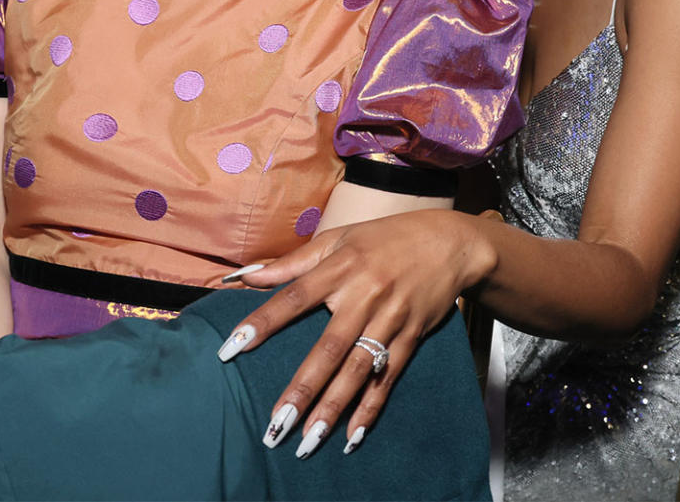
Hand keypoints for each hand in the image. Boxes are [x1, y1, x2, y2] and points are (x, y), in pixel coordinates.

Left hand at [216, 209, 492, 456]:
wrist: (449, 242)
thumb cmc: (384, 238)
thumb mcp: (339, 238)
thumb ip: (292, 262)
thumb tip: (246, 276)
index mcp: (341, 266)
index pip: (294, 297)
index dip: (262, 322)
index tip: (230, 349)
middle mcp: (364, 294)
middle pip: (329, 347)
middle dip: (302, 388)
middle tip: (275, 424)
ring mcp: (390, 317)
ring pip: (358, 369)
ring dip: (333, 408)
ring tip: (308, 441)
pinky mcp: (412, 335)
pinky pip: (389, 377)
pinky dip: (371, 407)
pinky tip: (352, 435)